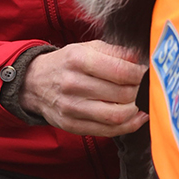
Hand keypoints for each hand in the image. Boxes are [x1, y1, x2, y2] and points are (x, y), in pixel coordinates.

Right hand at [19, 40, 148, 136]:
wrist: (34, 83)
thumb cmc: (67, 63)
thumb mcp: (87, 48)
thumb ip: (116, 51)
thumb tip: (141, 59)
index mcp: (78, 59)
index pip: (121, 71)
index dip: (139, 74)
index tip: (144, 72)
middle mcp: (73, 84)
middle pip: (122, 94)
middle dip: (138, 91)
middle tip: (141, 86)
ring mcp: (72, 108)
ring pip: (117, 116)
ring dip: (134, 110)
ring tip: (136, 101)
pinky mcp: (72, 126)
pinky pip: (108, 131)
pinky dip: (128, 126)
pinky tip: (135, 116)